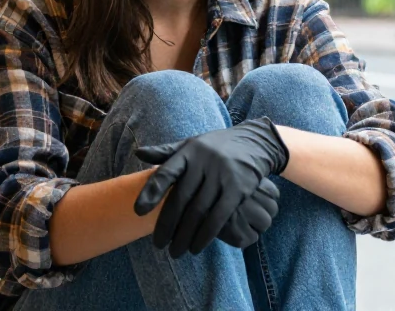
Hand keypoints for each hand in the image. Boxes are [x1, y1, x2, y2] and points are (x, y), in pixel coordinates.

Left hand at [133, 117, 288, 256]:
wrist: (255, 142)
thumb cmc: (215, 147)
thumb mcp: (191, 144)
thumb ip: (165, 152)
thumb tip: (138, 153)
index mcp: (188, 152)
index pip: (166, 173)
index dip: (151, 192)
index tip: (138, 212)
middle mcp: (203, 163)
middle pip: (180, 199)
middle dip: (167, 225)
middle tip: (158, 245)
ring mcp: (221, 176)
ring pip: (198, 212)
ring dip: (185, 235)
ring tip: (175, 252)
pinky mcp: (238, 189)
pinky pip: (219, 217)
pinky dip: (206, 235)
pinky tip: (196, 248)